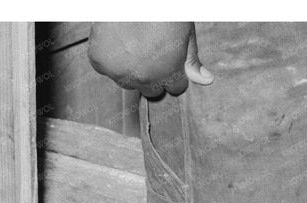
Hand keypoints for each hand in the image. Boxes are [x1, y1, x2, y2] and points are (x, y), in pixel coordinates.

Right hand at [87, 22, 213, 97]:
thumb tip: (206, 81)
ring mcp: (119, 72)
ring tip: (134, 41)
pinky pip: (104, 67)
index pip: (175, 88)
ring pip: (126, 81)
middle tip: (150, 50)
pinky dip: (109, 56)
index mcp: (168, 73)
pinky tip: (117, 38)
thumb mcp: (185, 32)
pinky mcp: (99, 62)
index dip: (175, 72)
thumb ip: (192, 59)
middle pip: (151, 90)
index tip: (170, 59)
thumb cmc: (165, 8)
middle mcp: (142, 79)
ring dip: (130, 68)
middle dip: (154, 75)